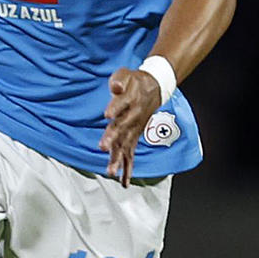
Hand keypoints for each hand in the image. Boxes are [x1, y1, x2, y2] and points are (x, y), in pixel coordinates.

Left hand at [99, 68, 162, 185]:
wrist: (155, 88)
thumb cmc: (136, 82)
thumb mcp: (126, 75)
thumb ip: (119, 80)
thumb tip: (115, 86)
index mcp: (129, 102)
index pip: (121, 105)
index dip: (115, 109)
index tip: (107, 114)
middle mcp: (131, 119)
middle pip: (121, 129)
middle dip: (112, 139)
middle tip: (103, 147)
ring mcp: (133, 130)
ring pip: (125, 146)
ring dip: (118, 159)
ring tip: (111, 173)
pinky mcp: (133, 137)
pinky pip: (130, 154)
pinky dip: (127, 168)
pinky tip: (124, 182)